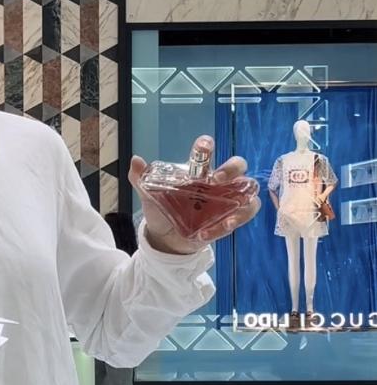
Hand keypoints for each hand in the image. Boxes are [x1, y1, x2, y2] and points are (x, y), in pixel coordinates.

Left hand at [129, 135, 260, 255]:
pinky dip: (232, 223)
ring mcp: (227, 200)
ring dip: (241, 202)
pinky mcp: (230, 218)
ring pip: (249, 192)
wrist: (165, 239)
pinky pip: (241, 216)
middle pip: (238, 166)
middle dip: (232, 169)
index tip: (203, 147)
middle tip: (216, 180)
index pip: (206, 152)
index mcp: (197, 171)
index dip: (207, 146)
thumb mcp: (149, 195)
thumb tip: (135, 160)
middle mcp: (217, 182)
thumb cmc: (162, 210)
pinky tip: (210, 232)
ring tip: (226, 219)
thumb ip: (141, 179)